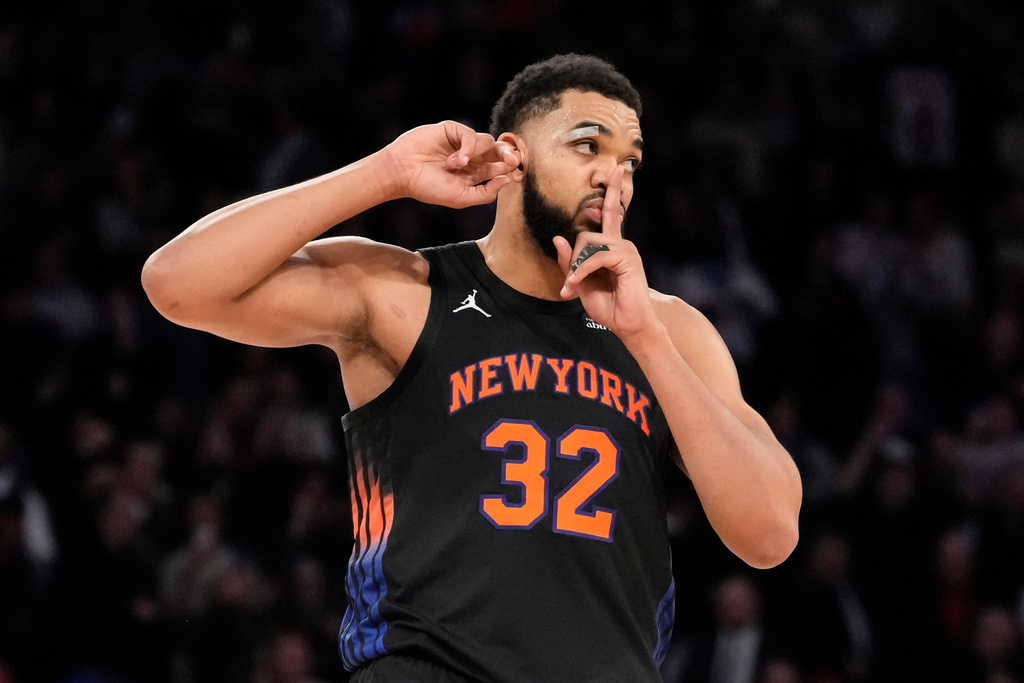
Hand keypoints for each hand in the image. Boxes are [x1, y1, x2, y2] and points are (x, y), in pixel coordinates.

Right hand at [380, 121, 519, 208]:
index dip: (511, 168)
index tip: (518, 173)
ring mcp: (462, 142)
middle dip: (508, 155)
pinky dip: (466, 147)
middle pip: (499, 151)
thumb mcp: (460, 198)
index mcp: (476, 173)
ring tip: (455, 166)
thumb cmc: (428, 188)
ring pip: (486, 141)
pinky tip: (454, 160)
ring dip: (475, 154)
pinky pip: (470, 134)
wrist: (402, 173)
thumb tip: (506, 181)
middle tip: (512, 161)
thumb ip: (485, 194)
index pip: (501, 167)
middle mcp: (472, 156)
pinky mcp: (452, 130)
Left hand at [553, 165, 654, 339]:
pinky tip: (578, 284)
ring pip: (588, 244)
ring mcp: (626, 249)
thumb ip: (570, 263)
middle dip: (573, 261)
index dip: (614, 190)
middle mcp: (621, 243)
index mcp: (612, 247)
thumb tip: (558, 238)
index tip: (619, 168)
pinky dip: (582, 271)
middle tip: (571, 286)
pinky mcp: (628, 258)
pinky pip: (595, 256)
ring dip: (576, 269)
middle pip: (585, 236)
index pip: (611, 212)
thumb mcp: (580, 284)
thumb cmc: (608, 306)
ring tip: (573, 288)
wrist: (628, 325)